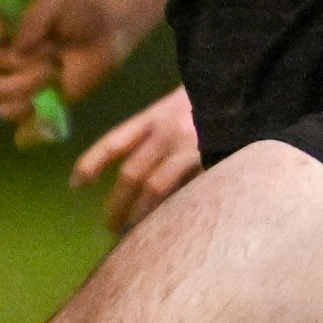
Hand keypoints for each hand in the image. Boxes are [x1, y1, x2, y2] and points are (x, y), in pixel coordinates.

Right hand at [0, 0, 121, 120]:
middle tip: (51, 54)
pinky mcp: (27, 101)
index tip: (6, 31)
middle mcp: (3, 52)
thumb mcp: (58, 2)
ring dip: (22, 85)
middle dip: (17, 59)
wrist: (104, 37)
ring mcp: (13, 79)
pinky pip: (8, 113)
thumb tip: (18, 48)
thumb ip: (35, 18)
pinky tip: (44, 99)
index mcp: (5, 24)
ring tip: (52, 75)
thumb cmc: (78, 13)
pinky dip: (22, 110)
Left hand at [69, 86, 201, 232]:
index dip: (91, 162)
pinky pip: (185, 193)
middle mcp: (166, 132)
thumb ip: (161, 132)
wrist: (248, 87)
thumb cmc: (214, 97)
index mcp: (155, 115)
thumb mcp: (181, 105)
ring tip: (134, 234)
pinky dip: (173, 211)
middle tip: (110, 226)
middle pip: (131, 174)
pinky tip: (169, 226)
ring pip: (154, 189)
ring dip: (140, 214)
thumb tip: (139, 173)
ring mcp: (188, 148)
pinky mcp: (210, 160)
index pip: (114, 141)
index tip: (75, 184)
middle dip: (117, 203)